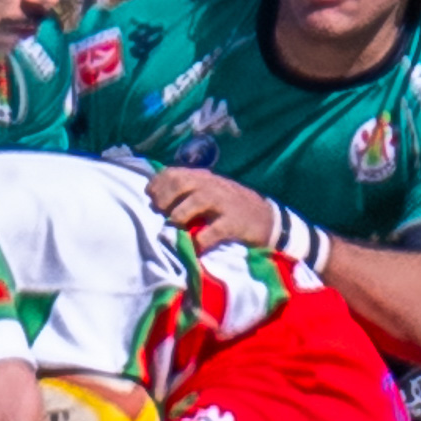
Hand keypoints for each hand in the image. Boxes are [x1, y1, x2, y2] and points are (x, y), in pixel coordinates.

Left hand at [147, 168, 277, 253]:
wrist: (269, 220)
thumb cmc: (232, 208)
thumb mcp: (211, 193)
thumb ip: (187, 192)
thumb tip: (154, 198)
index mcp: (203, 178)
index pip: (172, 173)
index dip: (157, 186)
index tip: (151, 200)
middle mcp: (212, 186)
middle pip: (180, 182)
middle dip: (164, 199)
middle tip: (162, 215)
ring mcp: (224, 204)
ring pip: (194, 201)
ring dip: (179, 216)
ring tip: (177, 228)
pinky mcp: (234, 224)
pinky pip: (211, 232)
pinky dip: (199, 241)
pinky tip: (196, 247)